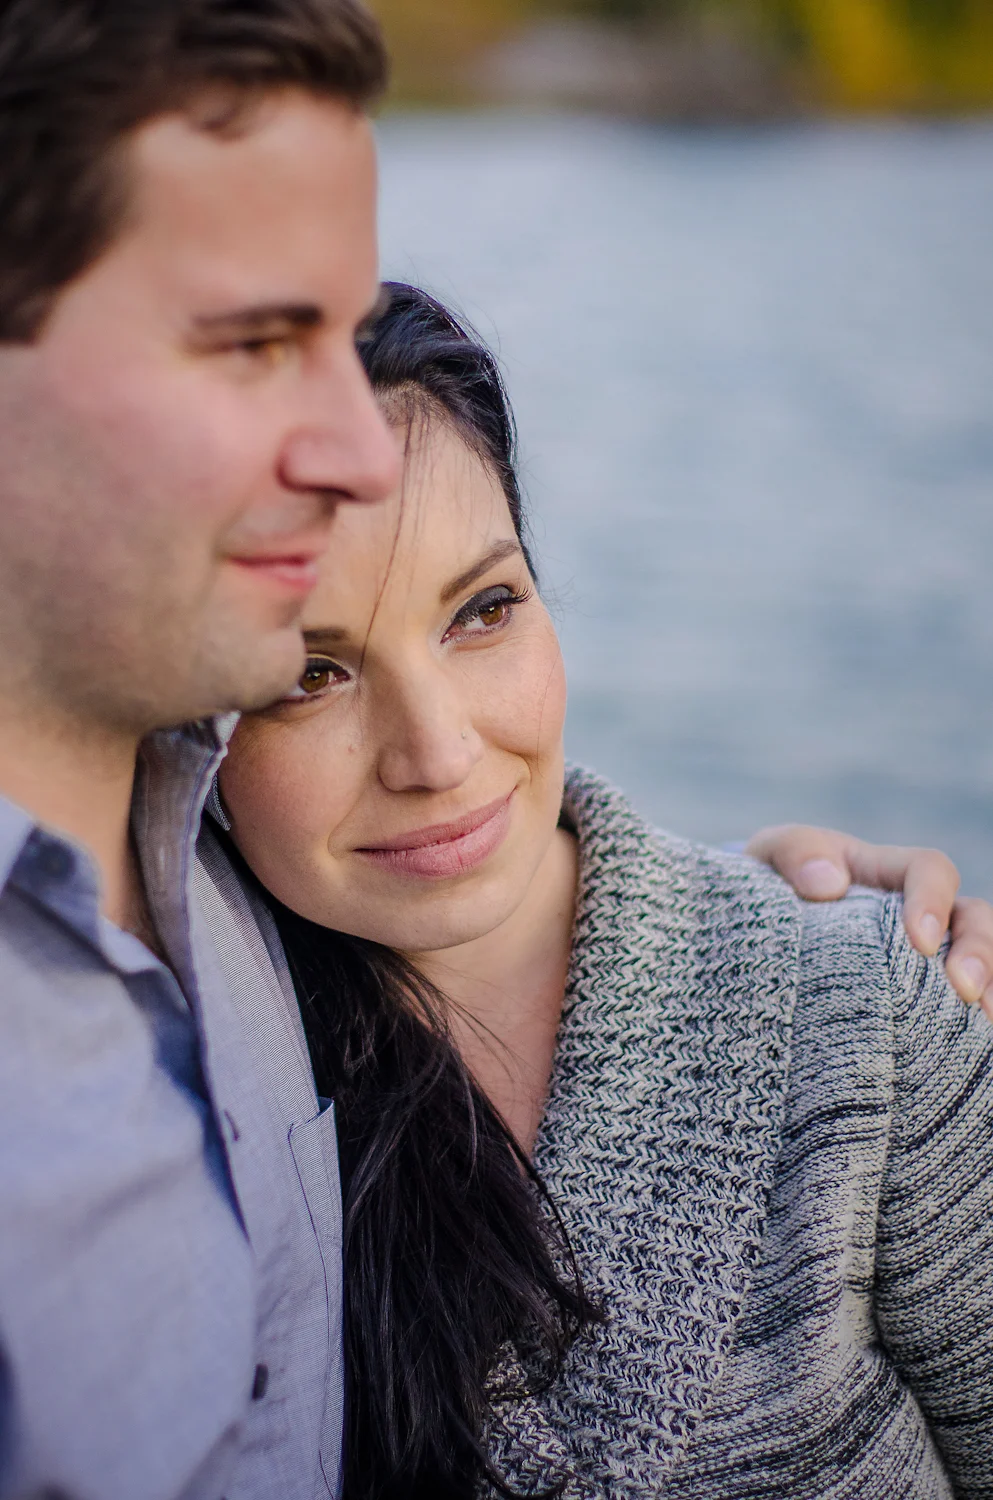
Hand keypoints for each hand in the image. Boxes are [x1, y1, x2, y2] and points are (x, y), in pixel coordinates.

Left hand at [745, 825, 992, 1019]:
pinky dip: (971, 1024)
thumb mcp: (773, 854)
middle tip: (966, 991)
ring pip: (979, 962)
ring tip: (985, 1024)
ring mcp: (919, 956)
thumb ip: (795, 852)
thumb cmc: (773, 882)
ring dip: (990, 988)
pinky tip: (973, 1050)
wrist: (757, 925)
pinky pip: (954, 1007)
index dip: (933, 901)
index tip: (921, 943)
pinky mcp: (914, 996)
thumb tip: (830, 884)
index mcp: (885, 871)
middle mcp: (916, 911)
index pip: (930, 870)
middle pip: (972, 918)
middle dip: (980, 952)